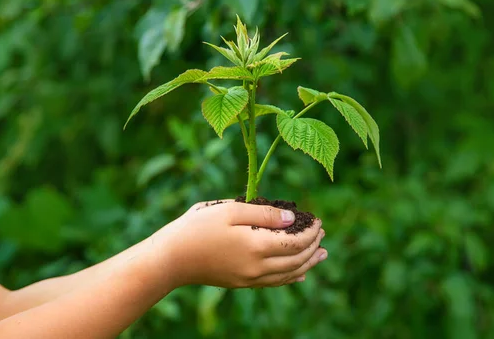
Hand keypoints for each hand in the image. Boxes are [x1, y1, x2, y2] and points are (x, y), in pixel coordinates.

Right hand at [149, 199, 326, 287]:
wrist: (171, 258)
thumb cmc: (197, 228)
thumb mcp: (230, 210)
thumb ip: (264, 214)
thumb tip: (292, 218)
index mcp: (257, 246)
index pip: (296, 241)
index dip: (311, 231)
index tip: (317, 219)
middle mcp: (258, 267)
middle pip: (297, 259)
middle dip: (314, 245)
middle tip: (323, 233)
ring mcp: (250, 278)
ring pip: (289, 274)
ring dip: (309, 263)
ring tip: (323, 254)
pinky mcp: (242, 283)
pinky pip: (275, 283)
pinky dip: (292, 277)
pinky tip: (300, 274)